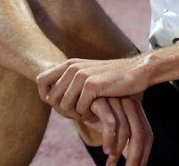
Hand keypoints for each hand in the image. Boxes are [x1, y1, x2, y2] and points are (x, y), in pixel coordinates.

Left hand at [36, 57, 150, 117]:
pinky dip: (87, 114)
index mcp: (70, 64)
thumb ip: (71, 81)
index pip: (40, 80)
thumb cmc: (113, 78)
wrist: (137, 71)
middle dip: (63, 111)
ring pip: (65, 106)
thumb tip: (49, 96)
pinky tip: (97, 110)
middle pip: (52, 98)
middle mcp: (73, 67)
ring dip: (76, 114)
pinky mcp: (92, 84)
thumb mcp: (89, 75)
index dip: (45, 96)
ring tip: (88, 111)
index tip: (59, 105)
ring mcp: (82, 75)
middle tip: (79, 112)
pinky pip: (79, 108)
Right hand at [84, 97, 152, 165]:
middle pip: (139, 133)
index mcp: (137, 110)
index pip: (147, 134)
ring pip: (124, 130)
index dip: (145, 153)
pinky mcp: (102, 101)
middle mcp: (130, 103)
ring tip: (111, 165)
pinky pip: (110, 123)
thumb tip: (139, 163)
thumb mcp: (117, 129)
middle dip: (135, 156)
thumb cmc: (100, 117)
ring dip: (117, 152)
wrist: (80, 102)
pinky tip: (105, 151)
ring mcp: (116, 100)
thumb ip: (129, 142)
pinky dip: (109, 140)